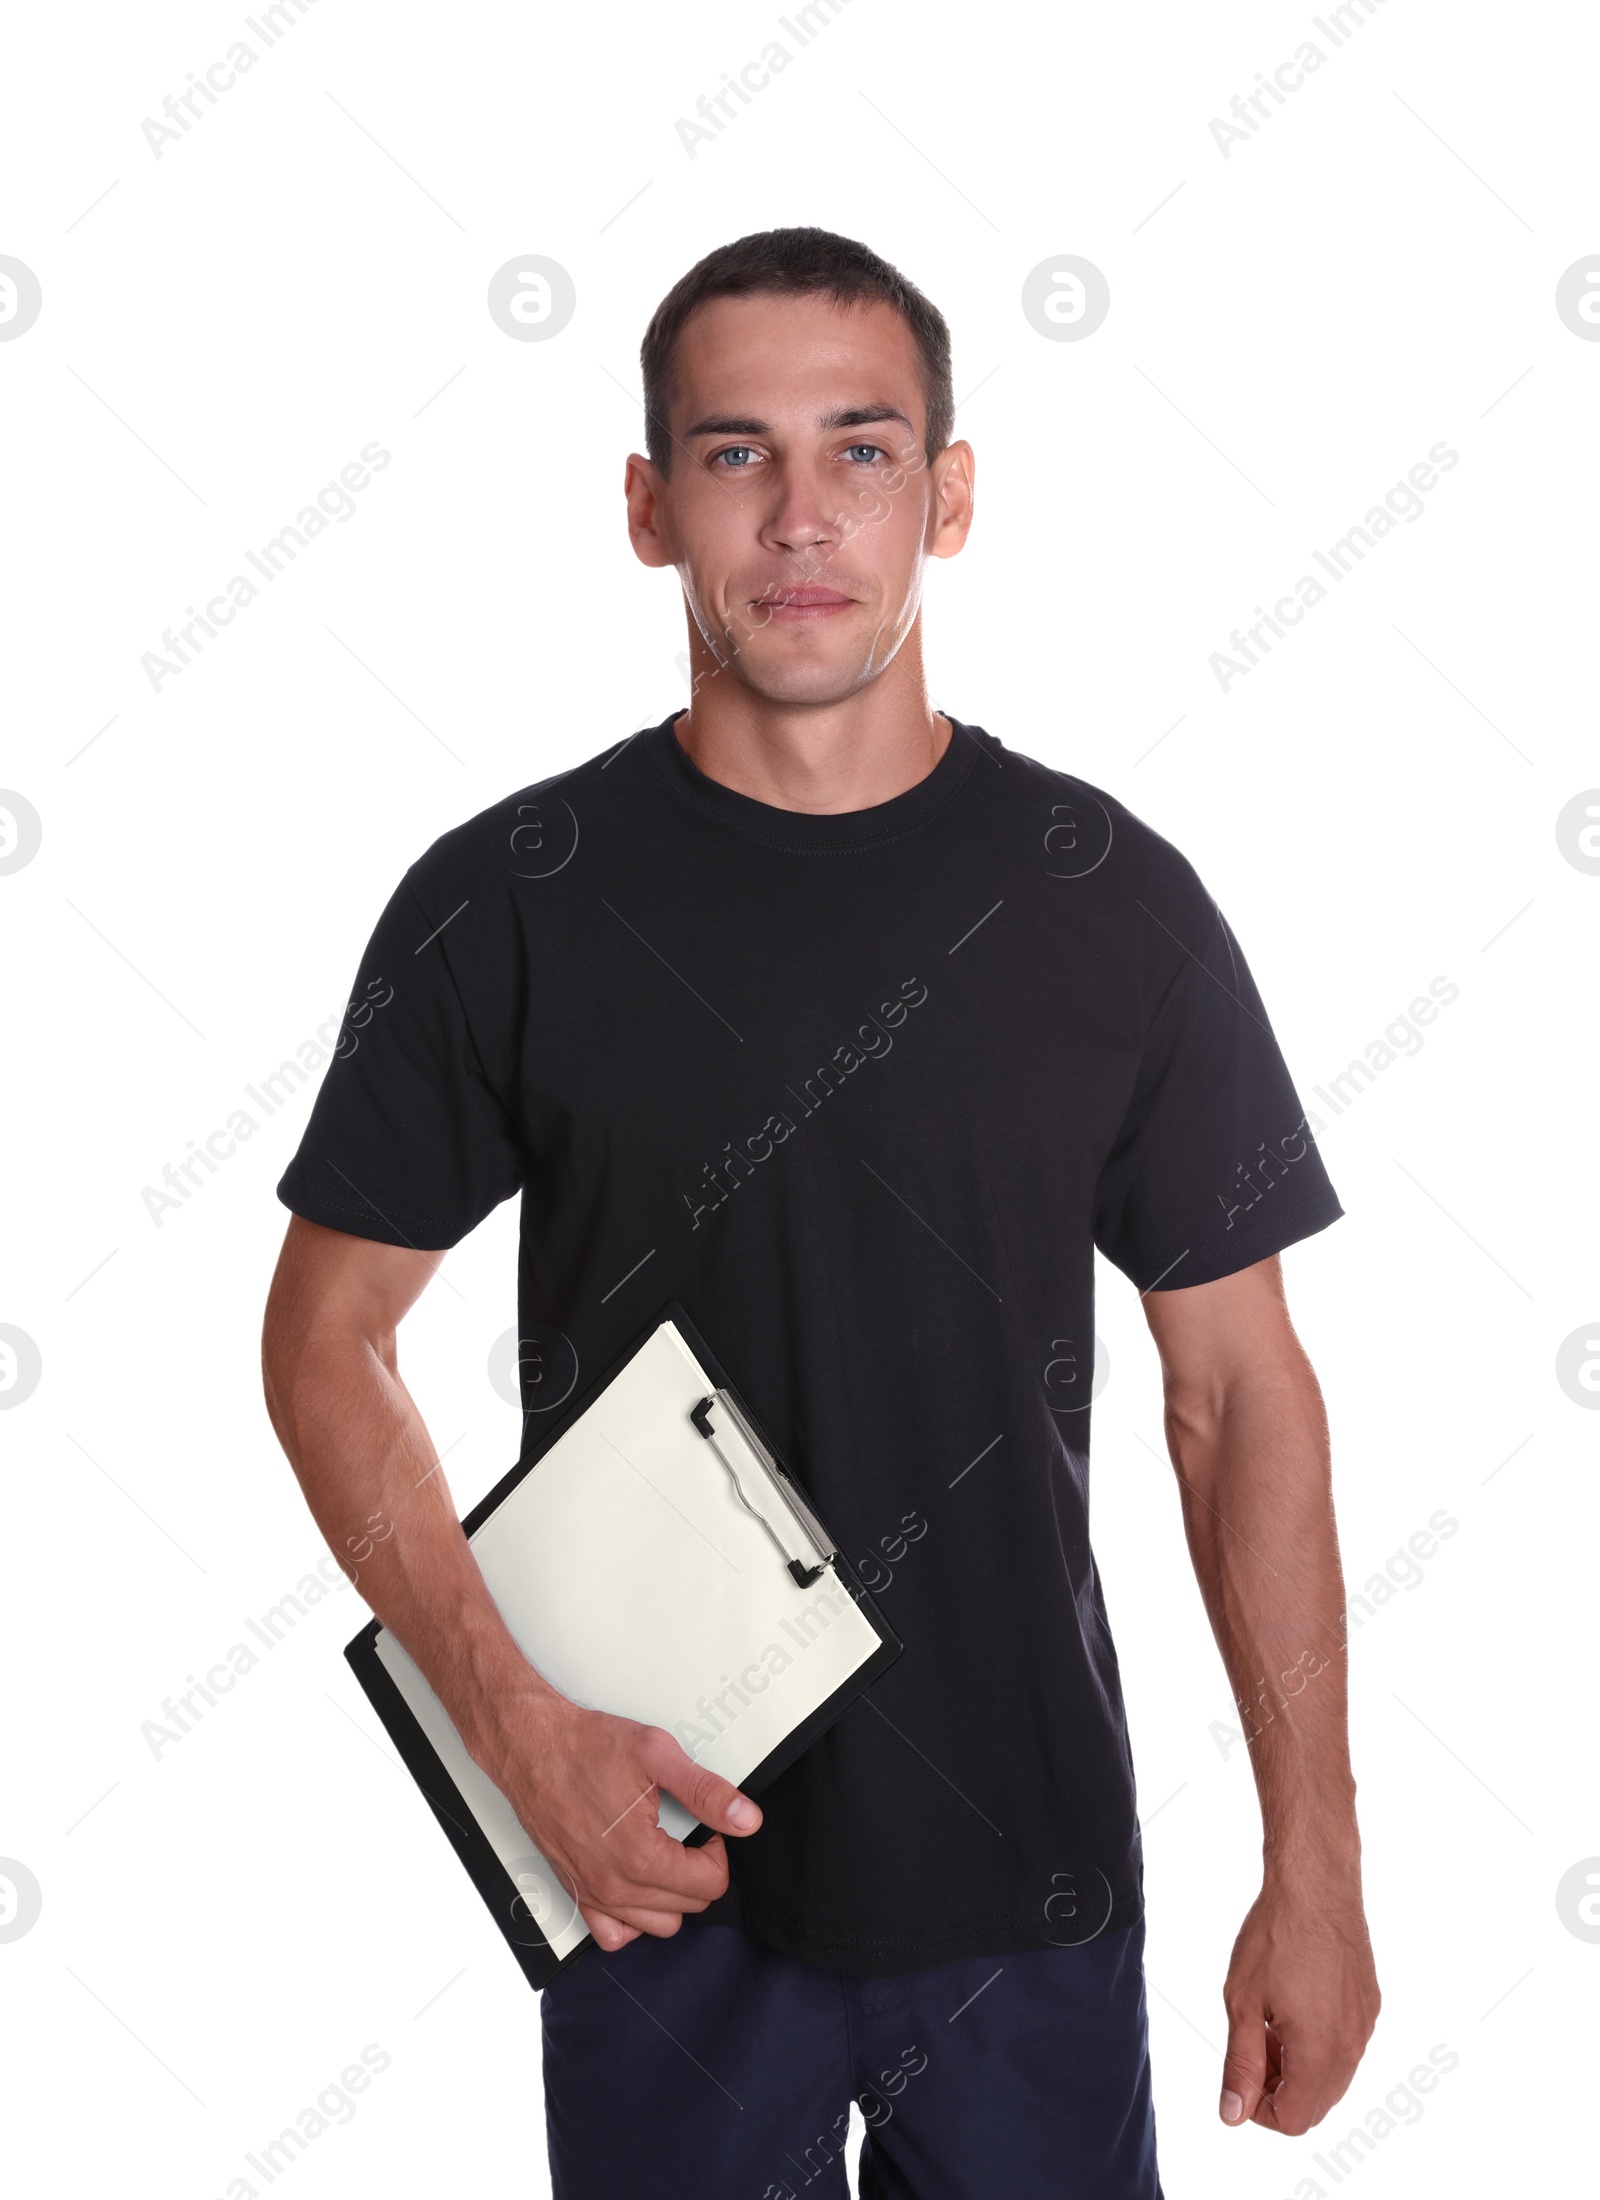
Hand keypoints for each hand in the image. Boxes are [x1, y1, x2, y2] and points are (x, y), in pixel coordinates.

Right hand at [482, 1691, 762, 1953]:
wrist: (531, 1746)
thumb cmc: (584, 1747)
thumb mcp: (656, 1755)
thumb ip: (706, 1791)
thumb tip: (745, 1818)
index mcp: (641, 1858)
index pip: (711, 1883)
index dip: (719, 1849)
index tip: (707, 1826)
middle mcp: (615, 1887)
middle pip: (689, 1906)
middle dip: (699, 1869)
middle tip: (688, 1831)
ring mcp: (593, 1894)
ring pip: (657, 1925)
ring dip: (672, 1895)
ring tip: (666, 1853)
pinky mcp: (576, 1892)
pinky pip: (614, 1934)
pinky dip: (633, 1917)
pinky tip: (638, 1882)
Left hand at [1219, 1872, 1379, 2133]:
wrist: (1315, 1886)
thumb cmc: (1276, 1936)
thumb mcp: (1243, 2003)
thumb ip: (1240, 2065)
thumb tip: (1234, 2114)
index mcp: (1320, 2052)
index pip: (1295, 2119)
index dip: (1260, 2110)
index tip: (1241, 2078)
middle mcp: (1351, 2046)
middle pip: (1316, 2103)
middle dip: (1279, 2088)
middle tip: (1253, 2044)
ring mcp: (1364, 2026)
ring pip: (1332, 2076)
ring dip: (1298, 2067)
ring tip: (1269, 2023)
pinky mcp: (1369, 2005)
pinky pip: (1345, 2046)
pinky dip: (1318, 2044)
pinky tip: (1294, 2006)